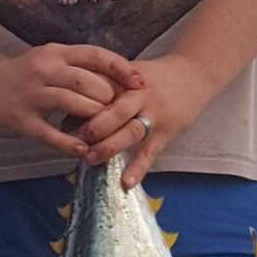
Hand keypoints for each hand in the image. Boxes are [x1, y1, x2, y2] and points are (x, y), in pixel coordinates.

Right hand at [0, 42, 143, 158]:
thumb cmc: (24, 76)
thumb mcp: (50, 60)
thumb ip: (78, 68)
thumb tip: (119, 81)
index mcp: (56, 53)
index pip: (96, 55)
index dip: (121, 69)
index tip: (140, 83)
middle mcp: (43, 69)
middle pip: (87, 81)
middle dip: (108, 100)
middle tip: (120, 115)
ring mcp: (30, 94)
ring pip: (71, 103)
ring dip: (93, 120)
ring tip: (105, 133)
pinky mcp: (19, 118)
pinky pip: (48, 133)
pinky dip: (68, 143)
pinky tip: (82, 151)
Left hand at [74, 51, 215, 187]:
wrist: (194, 74)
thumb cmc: (151, 77)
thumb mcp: (126, 75)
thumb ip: (100, 90)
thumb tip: (65, 115)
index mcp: (126, 79)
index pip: (100, 91)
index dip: (81, 104)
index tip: (62, 119)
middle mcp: (140, 96)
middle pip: (115, 112)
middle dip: (94, 128)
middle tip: (75, 141)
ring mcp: (155, 114)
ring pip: (131, 132)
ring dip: (109, 147)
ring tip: (90, 159)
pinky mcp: (167, 131)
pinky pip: (151, 152)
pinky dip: (138, 168)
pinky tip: (126, 183)